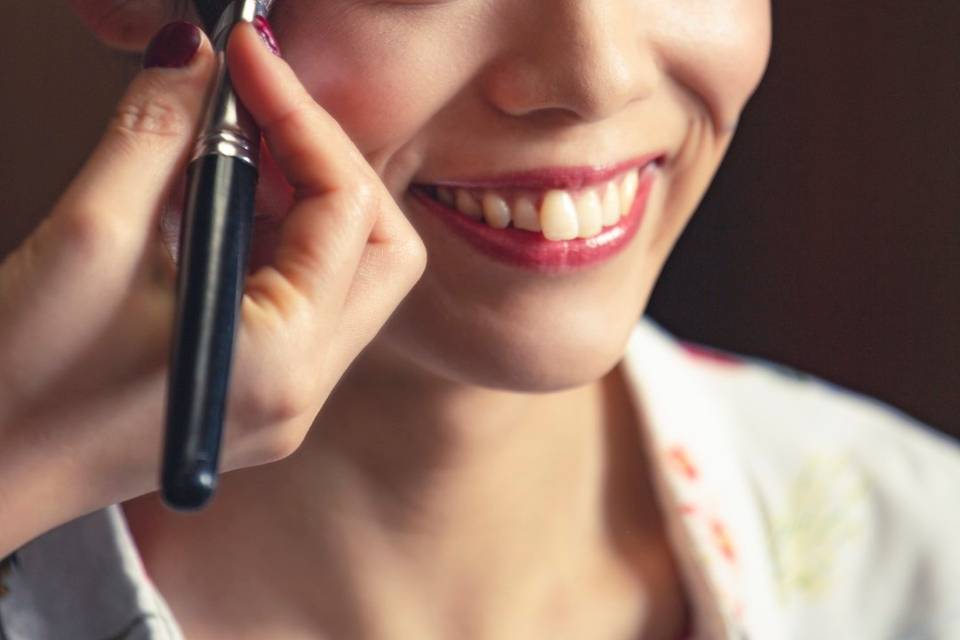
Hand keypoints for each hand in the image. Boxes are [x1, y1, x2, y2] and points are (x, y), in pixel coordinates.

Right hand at [0, 21, 424, 551]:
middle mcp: (306, 388)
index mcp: (286, 360)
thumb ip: (159, 132)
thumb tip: (199, 59)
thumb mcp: (92, 237)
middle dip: (331, 164)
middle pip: (381, 248)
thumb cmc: (21, 382)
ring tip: (235, 150)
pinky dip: (278, 239)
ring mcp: (289, 396)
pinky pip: (306, 300)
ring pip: (349, 273)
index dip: (304, 120)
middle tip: (261, 111)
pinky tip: (220, 206)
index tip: (252, 59)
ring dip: (306, 199)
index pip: (349, 210)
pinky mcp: (261, 390)